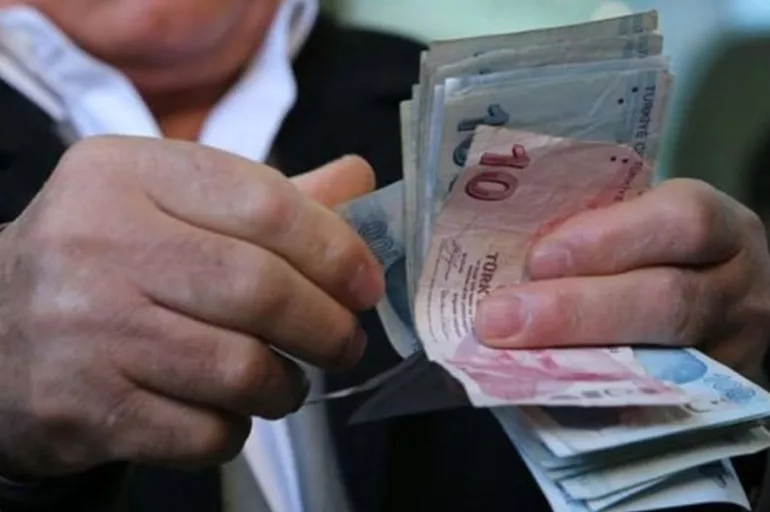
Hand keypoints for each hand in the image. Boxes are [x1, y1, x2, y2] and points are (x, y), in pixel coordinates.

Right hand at [0, 137, 382, 477]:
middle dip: (327, 326)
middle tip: (345, 342)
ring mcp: (83, 329)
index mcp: (125, 173)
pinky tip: (230, 411)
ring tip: (288, 381)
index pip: (265, 203)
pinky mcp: (81, 408)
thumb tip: (359, 180)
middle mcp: (95, 242)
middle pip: (260, 290)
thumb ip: (266, 195)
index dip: (335, 249)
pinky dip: (236, 428)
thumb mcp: (170, 204)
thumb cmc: (107, 261)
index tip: (365, 283)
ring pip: (240, 370)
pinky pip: (203, 431)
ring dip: (287, 385)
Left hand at [475, 178, 769, 380]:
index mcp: (723, 229)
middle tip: (498, 318)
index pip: (682, 221)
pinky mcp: (712, 403)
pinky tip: (542, 396)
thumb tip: (500, 253)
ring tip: (507, 359)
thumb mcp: (648, 224)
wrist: (722, 299)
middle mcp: (739, 292)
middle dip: (574, 311)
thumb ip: (596, 232)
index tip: (540, 258)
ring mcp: (732, 355)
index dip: (609, 239)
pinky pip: (652, 411)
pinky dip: (591, 404)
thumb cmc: (662, 252)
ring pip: (663, 366)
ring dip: (573, 363)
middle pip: (669, 301)